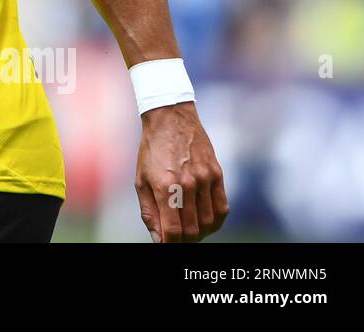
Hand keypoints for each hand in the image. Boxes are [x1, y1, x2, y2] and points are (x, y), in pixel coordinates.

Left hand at [135, 101, 228, 241]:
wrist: (170, 119)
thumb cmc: (152, 151)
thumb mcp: (141, 180)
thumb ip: (149, 212)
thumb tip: (158, 239)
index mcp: (165, 186)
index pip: (173, 231)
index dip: (170, 244)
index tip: (167, 244)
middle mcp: (187, 184)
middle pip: (192, 230)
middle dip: (184, 240)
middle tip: (177, 237)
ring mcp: (205, 179)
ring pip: (209, 223)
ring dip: (200, 233)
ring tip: (190, 229)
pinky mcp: (217, 175)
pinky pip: (222, 209)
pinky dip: (215, 222)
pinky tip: (204, 221)